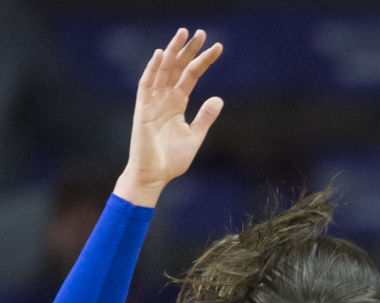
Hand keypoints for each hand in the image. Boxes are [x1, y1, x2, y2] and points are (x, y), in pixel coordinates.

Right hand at [113, 28, 223, 207]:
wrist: (154, 176)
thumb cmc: (171, 160)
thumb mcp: (194, 137)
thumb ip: (205, 118)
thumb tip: (219, 99)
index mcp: (177, 103)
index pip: (191, 75)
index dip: (203, 61)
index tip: (218, 48)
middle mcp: (165, 97)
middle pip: (177, 66)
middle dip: (188, 49)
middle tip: (201, 32)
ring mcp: (153, 101)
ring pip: (163, 69)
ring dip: (173, 51)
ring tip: (184, 33)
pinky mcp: (142, 109)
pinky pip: (147, 84)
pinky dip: (153, 69)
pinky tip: (162, 54)